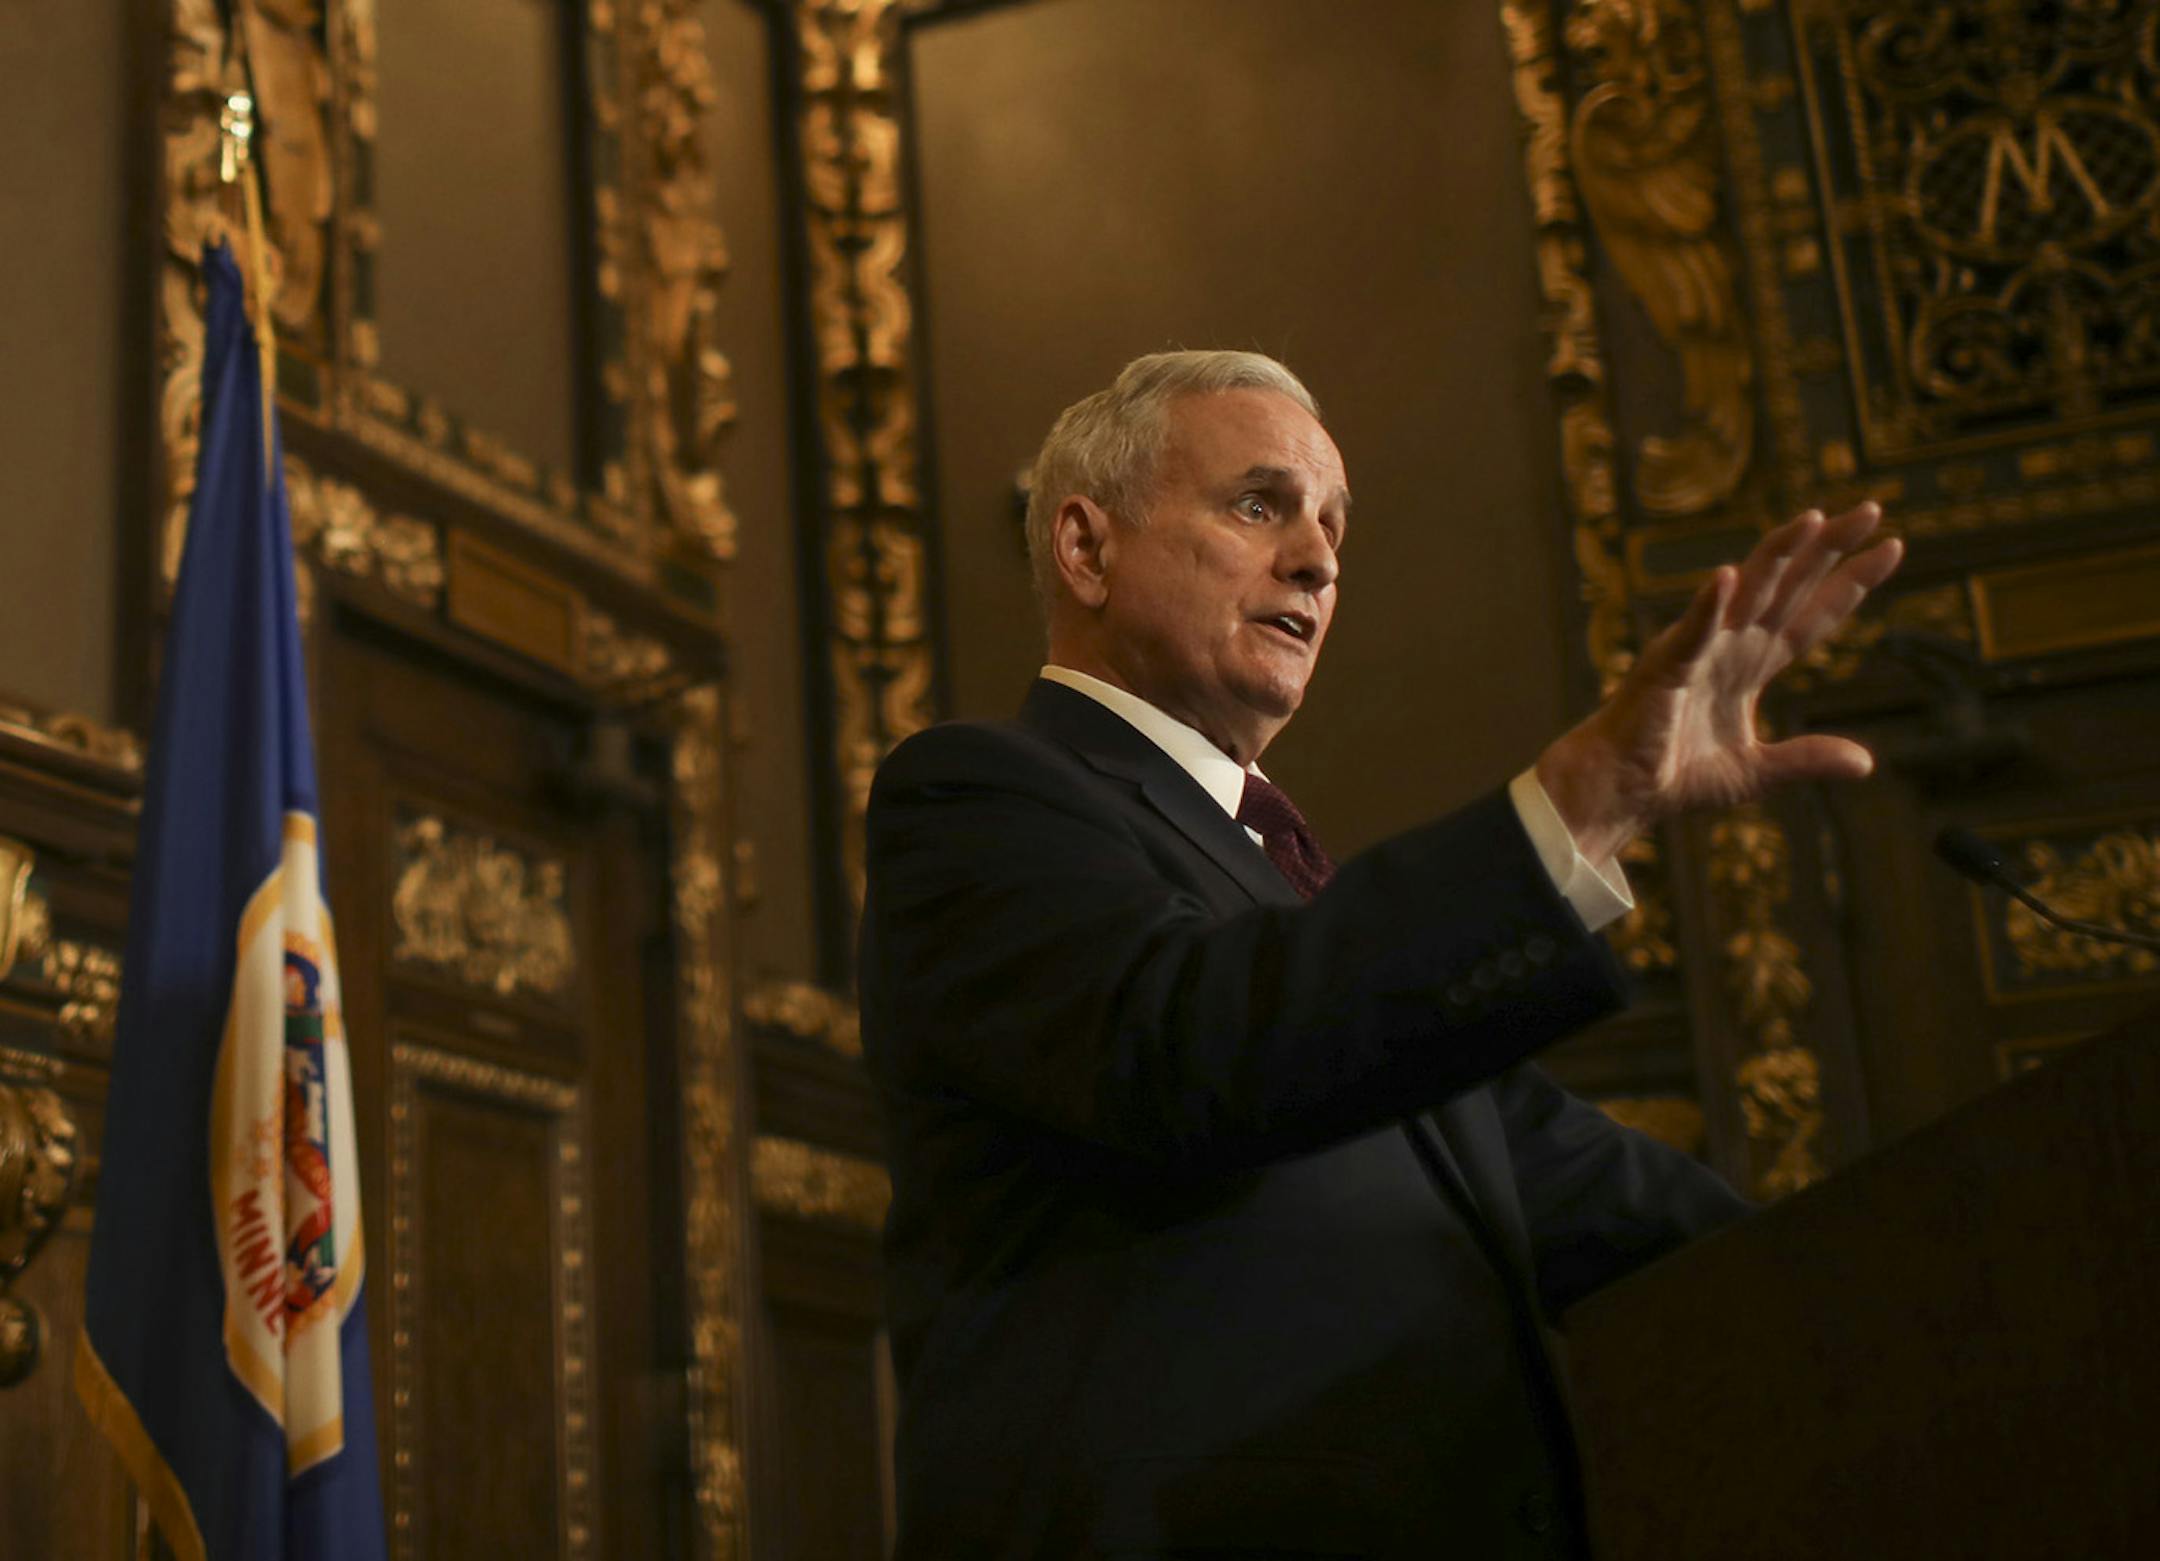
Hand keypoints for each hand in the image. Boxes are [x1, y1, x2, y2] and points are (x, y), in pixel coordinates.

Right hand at [1536, 501, 1903, 862]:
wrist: (1619, 791)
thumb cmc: (1675, 776)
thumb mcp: (1756, 771)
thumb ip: (1806, 759)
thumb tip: (1867, 764)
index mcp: (1752, 664)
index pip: (1812, 615)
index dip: (1850, 583)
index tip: (1892, 548)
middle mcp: (1730, 645)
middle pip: (1789, 586)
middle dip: (1829, 548)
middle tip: (1871, 509)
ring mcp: (1698, 650)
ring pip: (1746, 592)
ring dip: (1778, 555)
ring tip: (1813, 519)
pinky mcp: (1665, 668)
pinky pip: (1691, 633)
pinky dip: (1708, 605)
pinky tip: (1728, 576)